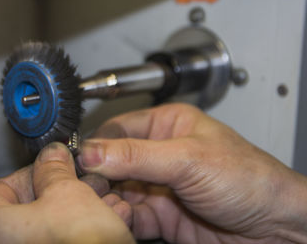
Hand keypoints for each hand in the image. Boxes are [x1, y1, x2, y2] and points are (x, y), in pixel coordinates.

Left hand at [0, 142, 134, 243]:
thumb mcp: (67, 194)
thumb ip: (54, 169)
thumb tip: (52, 156)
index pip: (6, 185)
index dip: (41, 171)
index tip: (61, 166)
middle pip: (30, 208)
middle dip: (69, 192)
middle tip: (89, 183)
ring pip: (47, 229)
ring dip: (81, 211)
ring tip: (107, 202)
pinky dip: (78, 234)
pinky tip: (107, 222)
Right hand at [77, 104, 306, 243]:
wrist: (276, 227)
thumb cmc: (249, 178)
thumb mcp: (188, 159)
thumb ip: (136, 155)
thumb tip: (92, 151)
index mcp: (168, 126)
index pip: (118, 128)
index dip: (96, 143)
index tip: (77, 158)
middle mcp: (160, 154)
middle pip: (113, 162)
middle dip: (98, 175)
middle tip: (85, 186)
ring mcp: (160, 186)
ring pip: (118, 191)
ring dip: (107, 199)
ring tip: (102, 205)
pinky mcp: (162, 215)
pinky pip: (131, 215)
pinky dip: (121, 219)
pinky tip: (120, 219)